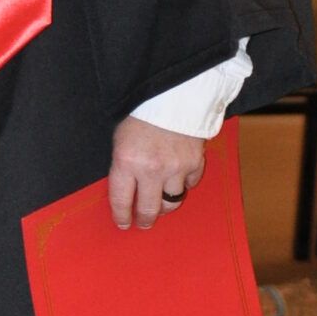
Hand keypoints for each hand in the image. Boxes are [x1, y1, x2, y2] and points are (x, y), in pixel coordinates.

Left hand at [107, 116, 206, 231]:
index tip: (123, 223)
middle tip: (144, 222)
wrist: (173, 92)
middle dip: (145, 219)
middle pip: (150, 209)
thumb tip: (128, 190)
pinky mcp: (195, 162)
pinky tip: (179, 181)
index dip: (122, 216)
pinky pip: (190, 184)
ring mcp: (176, 168)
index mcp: (127, 162)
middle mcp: (152, 170)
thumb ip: (123, 165)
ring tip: (162, 205)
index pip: (122, 201)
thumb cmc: (141, 113)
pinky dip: (185, 185)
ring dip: (165, 206)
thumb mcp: (121, 138)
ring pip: (172, 202)